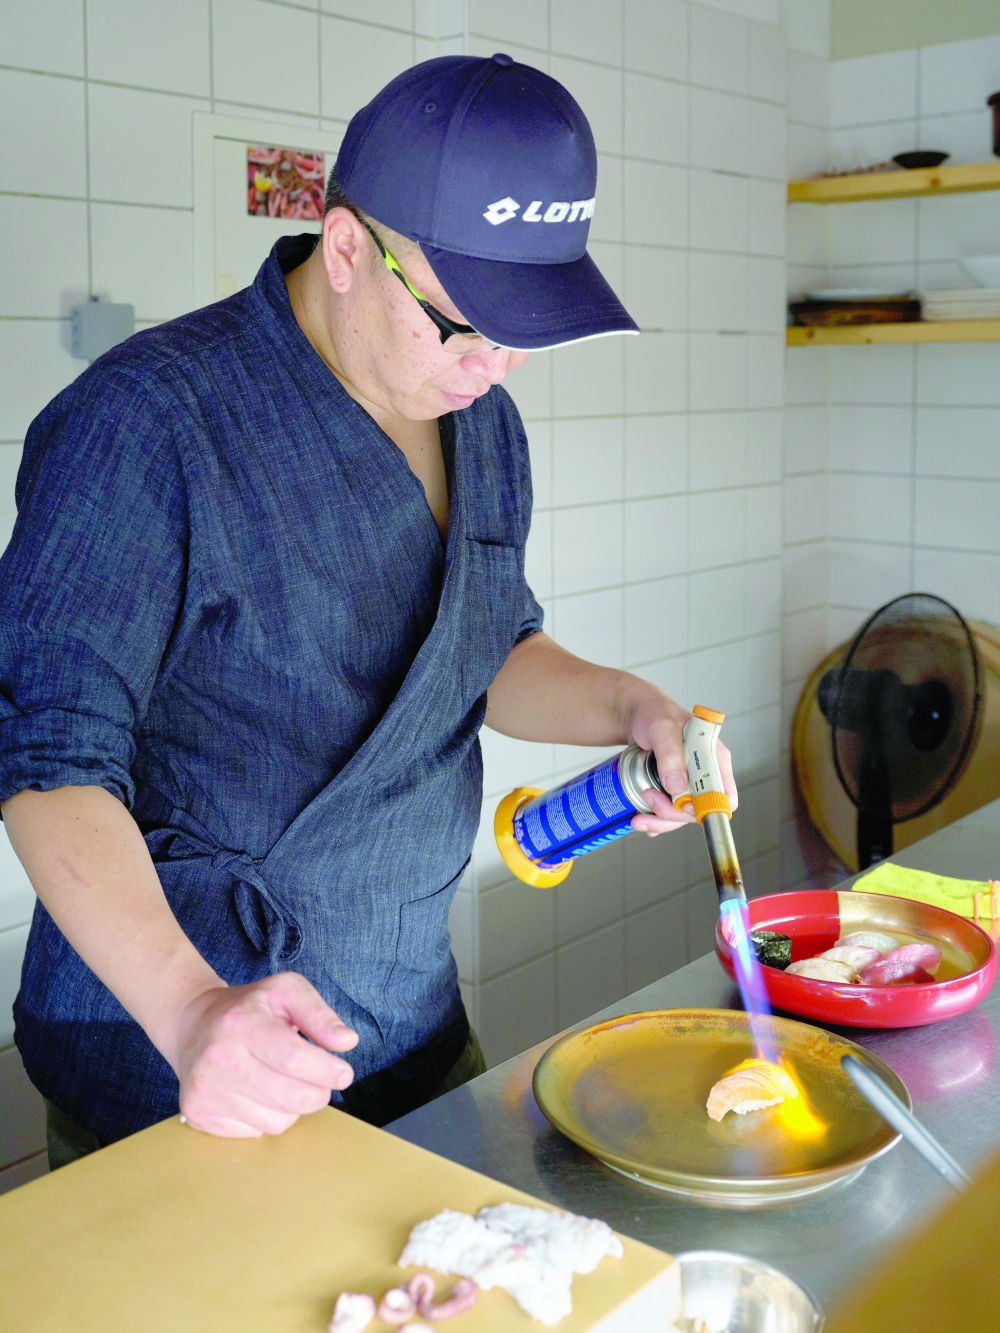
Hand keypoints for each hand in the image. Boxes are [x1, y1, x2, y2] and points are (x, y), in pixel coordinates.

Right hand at [168, 972, 358, 1137]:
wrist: (193, 1025)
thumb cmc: (248, 1008)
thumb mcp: (286, 991)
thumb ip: (319, 1014)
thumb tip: (346, 1042)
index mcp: (242, 1024)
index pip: (294, 1059)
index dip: (327, 1071)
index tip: (343, 1073)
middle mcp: (219, 1059)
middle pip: (290, 1097)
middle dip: (318, 1093)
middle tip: (320, 1082)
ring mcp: (205, 1090)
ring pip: (276, 1121)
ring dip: (293, 1107)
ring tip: (283, 1082)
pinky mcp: (198, 1114)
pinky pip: (255, 1132)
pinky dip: (267, 1117)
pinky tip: (258, 1093)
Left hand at [625, 691, 737, 836]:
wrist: (634, 713)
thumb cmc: (653, 712)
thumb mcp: (662, 728)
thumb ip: (670, 753)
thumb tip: (677, 786)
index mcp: (714, 757)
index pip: (724, 795)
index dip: (707, 808)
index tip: (680, 805)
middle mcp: (705, 773)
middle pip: (699, 810)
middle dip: (672, 814)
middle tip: (647, 797)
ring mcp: (688, 783)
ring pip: (682, 815)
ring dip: (661, 821)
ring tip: (637, 818)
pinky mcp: (672, 788)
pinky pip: (670, 812)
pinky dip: (656, 820)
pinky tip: (642, 818)